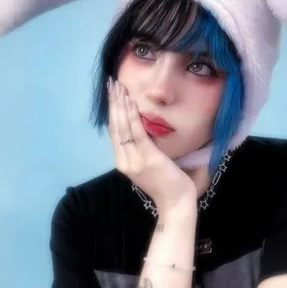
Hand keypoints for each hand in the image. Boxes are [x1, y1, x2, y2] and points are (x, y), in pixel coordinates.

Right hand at [107, 77, 196, 215]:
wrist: (176, 204)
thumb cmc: (166, 185)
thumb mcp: (148, 167)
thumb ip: (141, 151)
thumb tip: (142, 132)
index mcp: (124, 163)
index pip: (115, 133)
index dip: (112, 113)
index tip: (112, 95)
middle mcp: (124, 161)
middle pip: (115, 127)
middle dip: (112, 103)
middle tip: (111, 83)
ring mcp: (134, 160)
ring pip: (123, 127)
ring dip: (120, 104)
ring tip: (118, 86)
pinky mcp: (147, 157)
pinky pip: (137, 133)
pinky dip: (132, 116)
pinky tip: (129, 101)